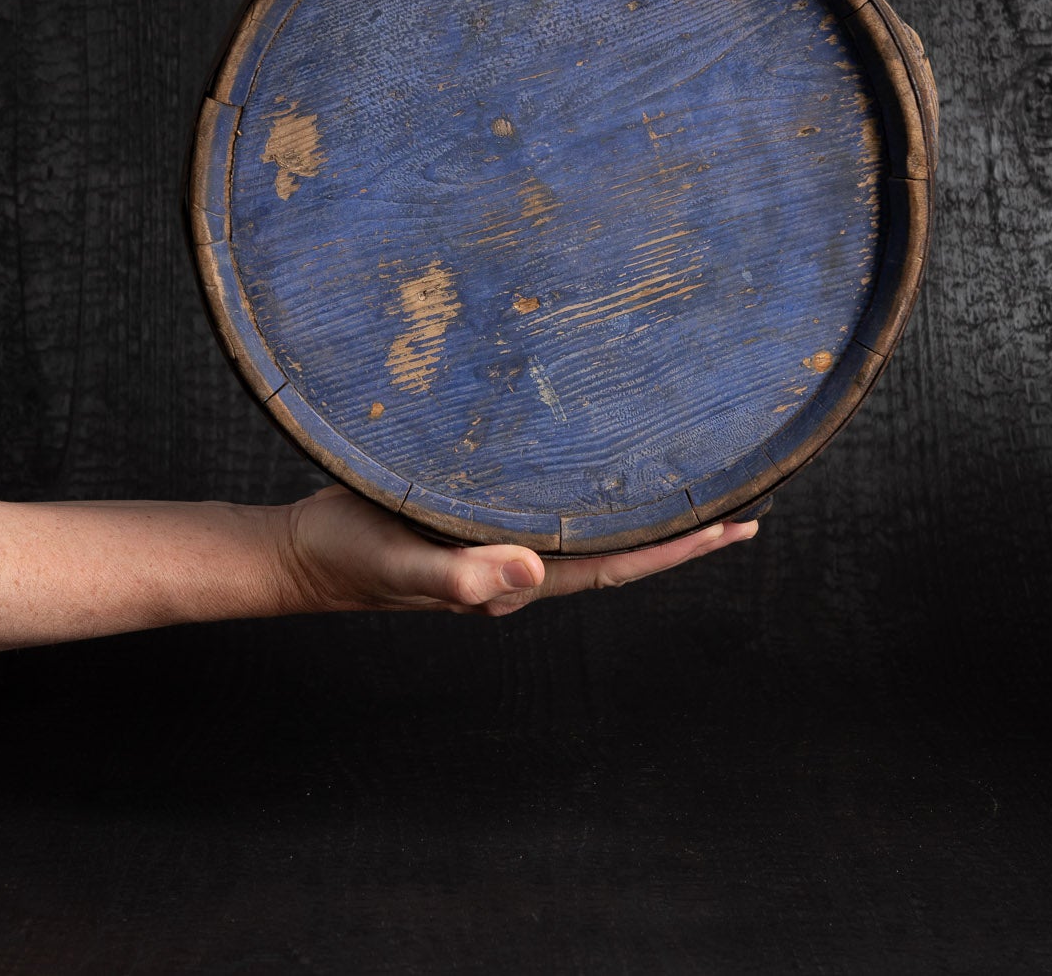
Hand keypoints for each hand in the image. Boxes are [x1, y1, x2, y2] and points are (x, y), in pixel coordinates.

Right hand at [277, 484, 758, 617]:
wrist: (305, 550)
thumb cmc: (348, 554)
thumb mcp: (398, 560)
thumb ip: (460, 575)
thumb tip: (532, 573)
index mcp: (514, 581)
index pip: (614, 567)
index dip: (677, 547)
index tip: (735, 524)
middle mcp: (521, 569)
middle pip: (618, 553)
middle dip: (682, 532)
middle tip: (747, 504)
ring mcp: (503, 548)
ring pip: (591, 532)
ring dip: (645, 515)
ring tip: (697, 484)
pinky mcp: (482, 519)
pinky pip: (553, 511)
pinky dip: (594, 494)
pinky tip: (607, 469)